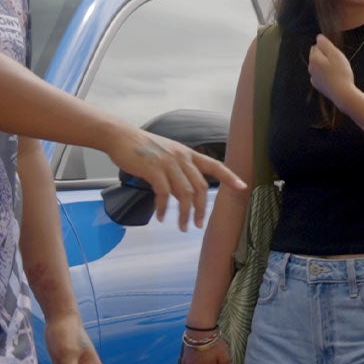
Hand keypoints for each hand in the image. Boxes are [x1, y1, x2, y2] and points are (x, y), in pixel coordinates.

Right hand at [104, 126, 245, 229]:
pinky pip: (164, 194)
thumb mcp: (168, 153)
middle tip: (199, 224)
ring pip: (184, 193)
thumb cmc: (143, 148)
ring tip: (182, 226)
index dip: (229, 176)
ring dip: (184, 214)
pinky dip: (164, 208)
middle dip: (201, 208)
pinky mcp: (153, 169)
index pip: (214, 165)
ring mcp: (168, 163)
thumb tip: (185, 193)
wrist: (121, 137)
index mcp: (187, 154)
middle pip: (200, 186)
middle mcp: (181, 157)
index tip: (242, 187)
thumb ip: (179, 170)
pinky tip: (161, 217)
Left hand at [308, 34, 356, 106]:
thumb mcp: (335, 54)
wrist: (342, 93)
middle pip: (317, 55)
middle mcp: (310, 67)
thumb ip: (325, 44)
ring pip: (318, 66)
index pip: (317, 46)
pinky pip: (320, 75)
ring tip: (337, 71)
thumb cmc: (341, 72)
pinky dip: (325, 75)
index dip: (327, 48)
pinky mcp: (318, 85)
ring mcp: (313, 77)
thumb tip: (318, 37)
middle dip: (325, 56)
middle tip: (337, 62)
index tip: (336, 54)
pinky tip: (333, 78)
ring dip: (325, 65)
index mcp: (314, 58)